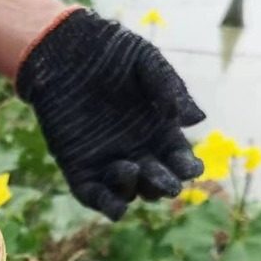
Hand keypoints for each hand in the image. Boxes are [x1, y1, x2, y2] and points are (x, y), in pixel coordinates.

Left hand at [16, 8, 204, 219]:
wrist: (63, 50)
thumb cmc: (108, 51)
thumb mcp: (146, 63)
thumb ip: (169, 88)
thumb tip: (197, 120)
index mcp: (157, 129)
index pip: (177, 157)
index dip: (186, 167)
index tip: (191, 169)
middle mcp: (135, 149)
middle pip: (155, 181)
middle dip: (162, 185)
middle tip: (166, 183)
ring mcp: (105, 160)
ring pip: (126, 190)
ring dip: (134, 189)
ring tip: (132, 169)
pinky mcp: (77, 166)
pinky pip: (91, 194)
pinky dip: (105, 204)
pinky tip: (117, 209)